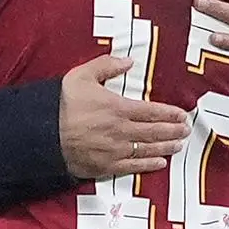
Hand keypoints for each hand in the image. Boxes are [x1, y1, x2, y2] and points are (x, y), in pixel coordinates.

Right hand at [59, 55, 189, 179]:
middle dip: (173, 131)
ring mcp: (115, 151)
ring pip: (147, 149)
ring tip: (179, 145)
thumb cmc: (62, 103)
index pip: (152, 111)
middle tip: (187, 130)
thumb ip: (107, 65)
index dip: (170, 113)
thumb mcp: (82, 75)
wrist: (42, 134)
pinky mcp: (106, 167)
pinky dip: (149, 165)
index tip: (182, 114)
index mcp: (118, 108)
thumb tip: (128, 61)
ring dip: (166, 147)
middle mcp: (122, 131)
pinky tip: (160, 163)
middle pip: (154, 132)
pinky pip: (133, 167)